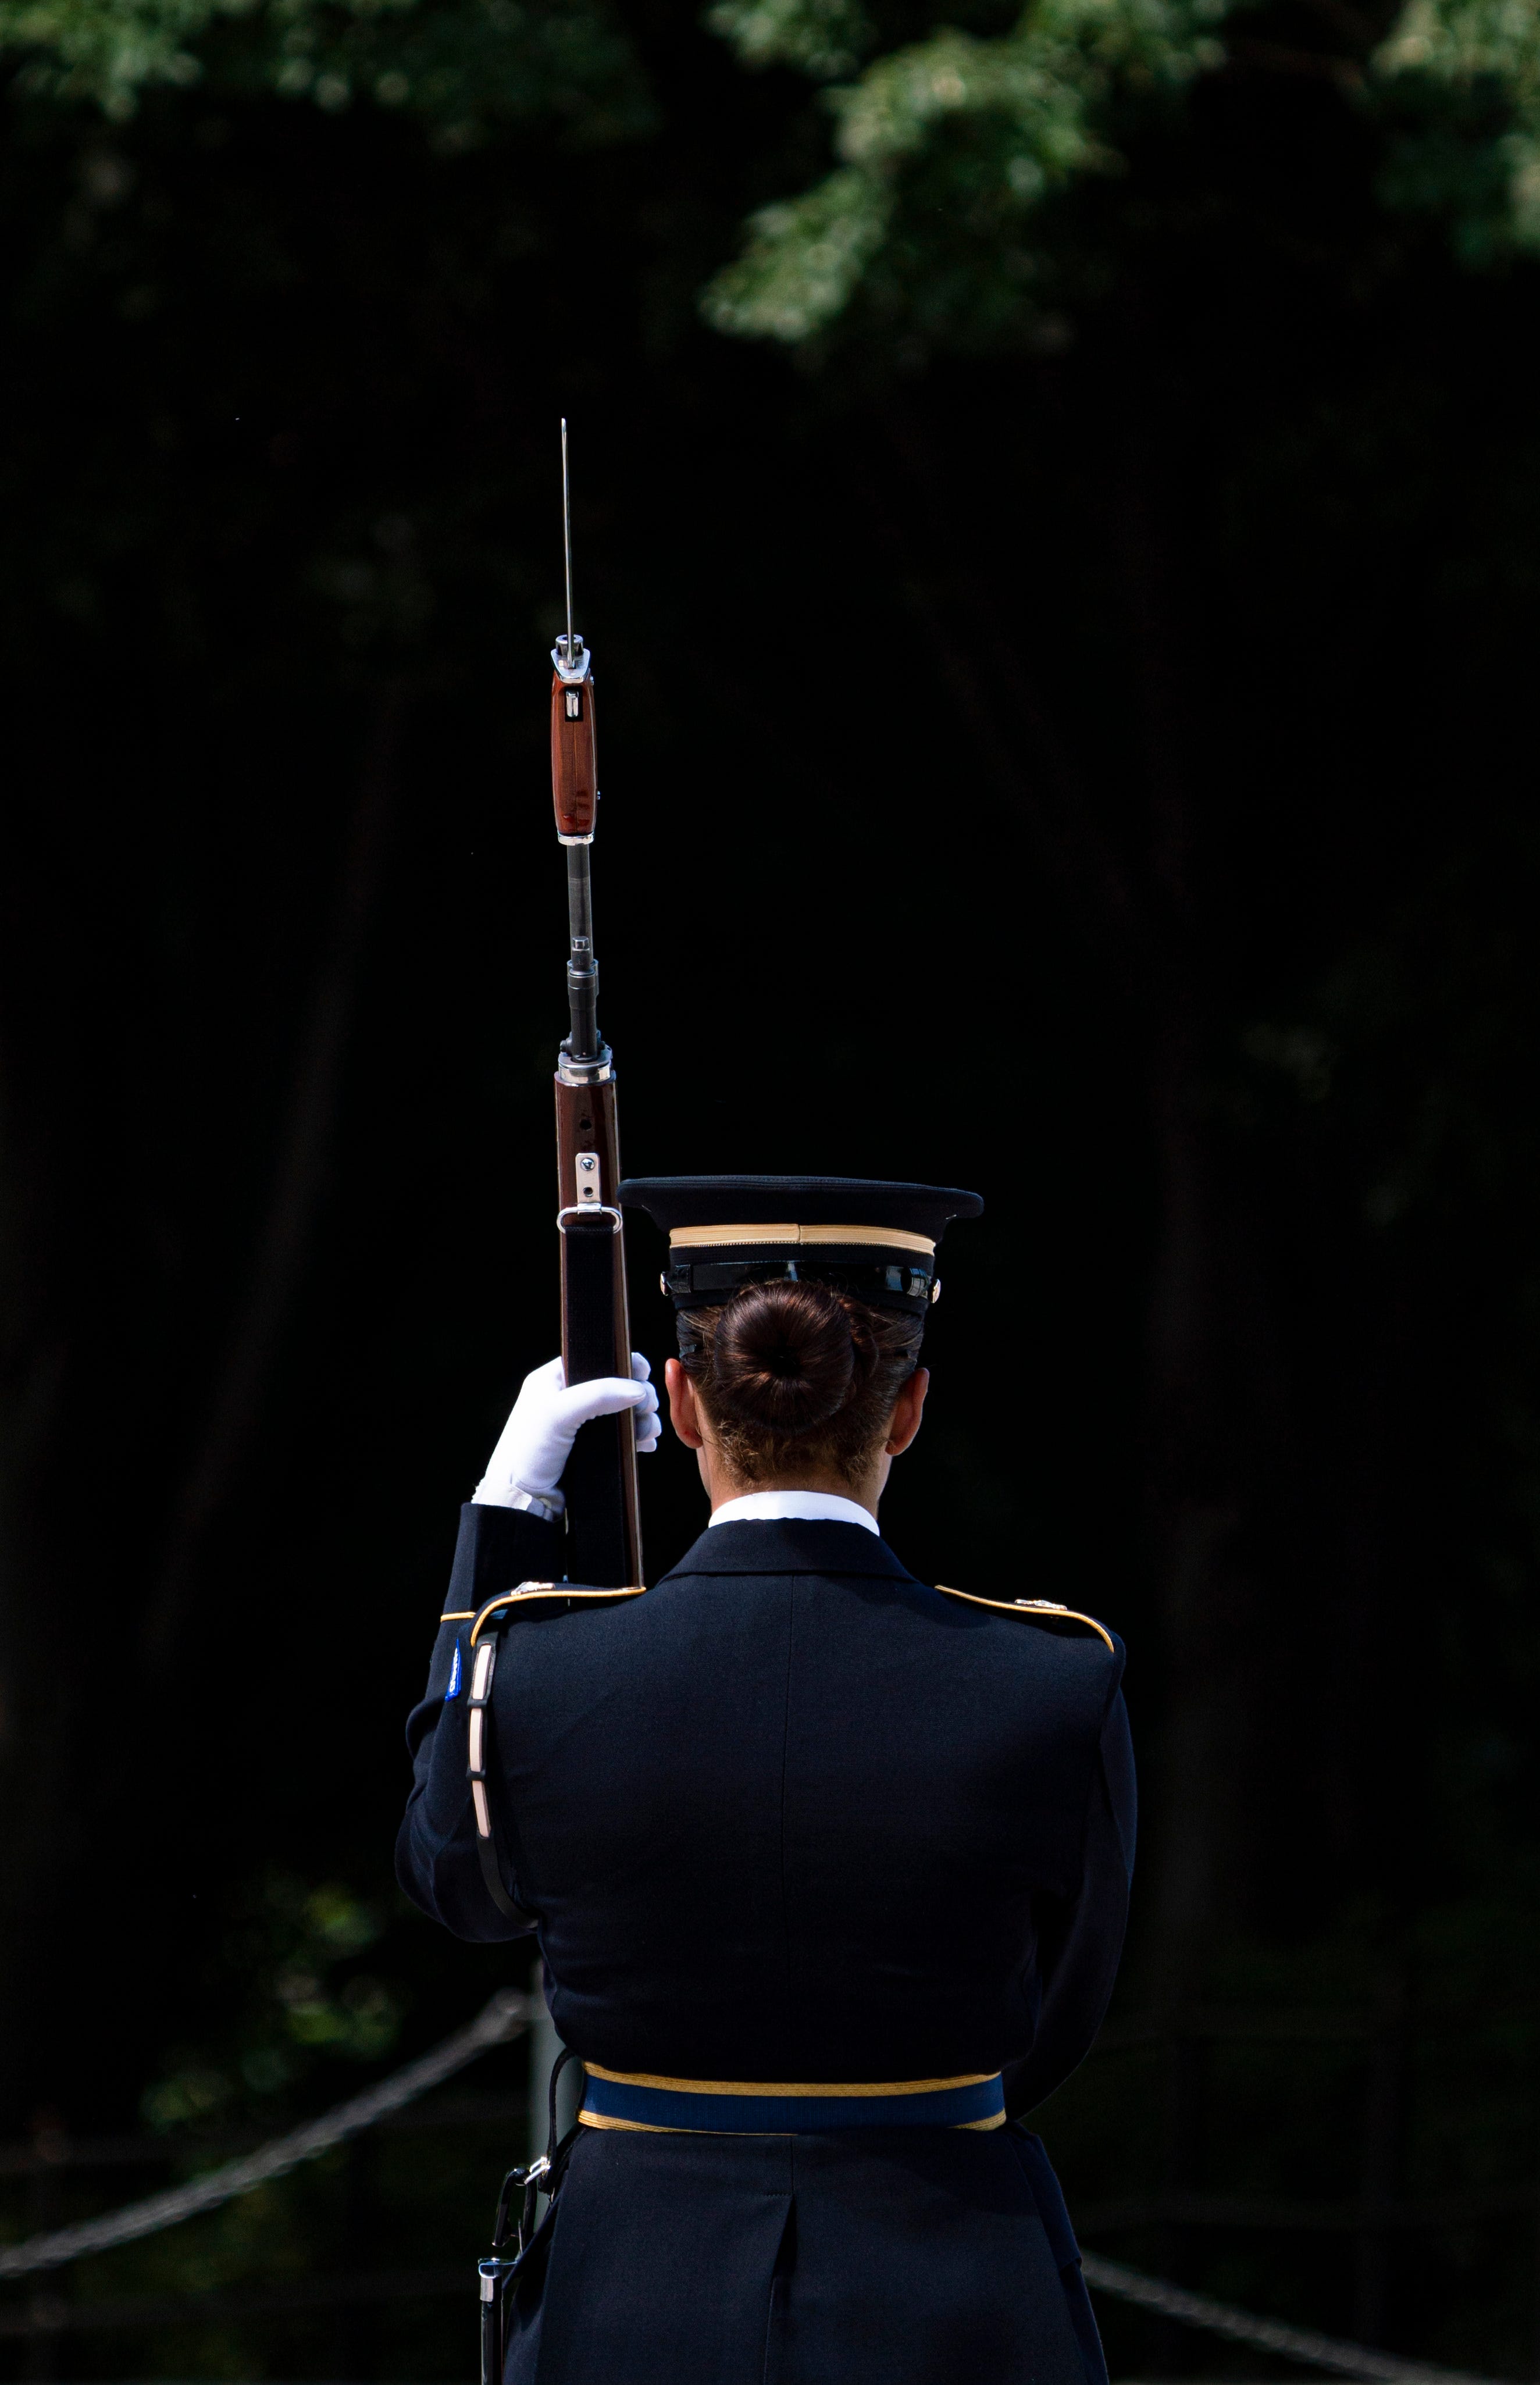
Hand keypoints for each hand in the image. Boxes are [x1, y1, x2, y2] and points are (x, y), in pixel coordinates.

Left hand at [473, 1354, 659, 1507]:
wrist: (520, 1500)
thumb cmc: (527, 1452)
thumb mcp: (557, 1414)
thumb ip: (597, 1395)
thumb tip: (637, 1389)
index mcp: (553, 1380)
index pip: (594, 1359)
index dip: (622, 1363)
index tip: (643, 1371)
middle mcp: (568, 1399)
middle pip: (615, 1386)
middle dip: (638, 1395)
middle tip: (649, 1408)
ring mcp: (580, 1425)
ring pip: (622, 1412)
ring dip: (641, 1419)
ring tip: (649, 1432)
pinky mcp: (590, 1448)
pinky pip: (622, 1437)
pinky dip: (636, 1438)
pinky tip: (645, 1445)